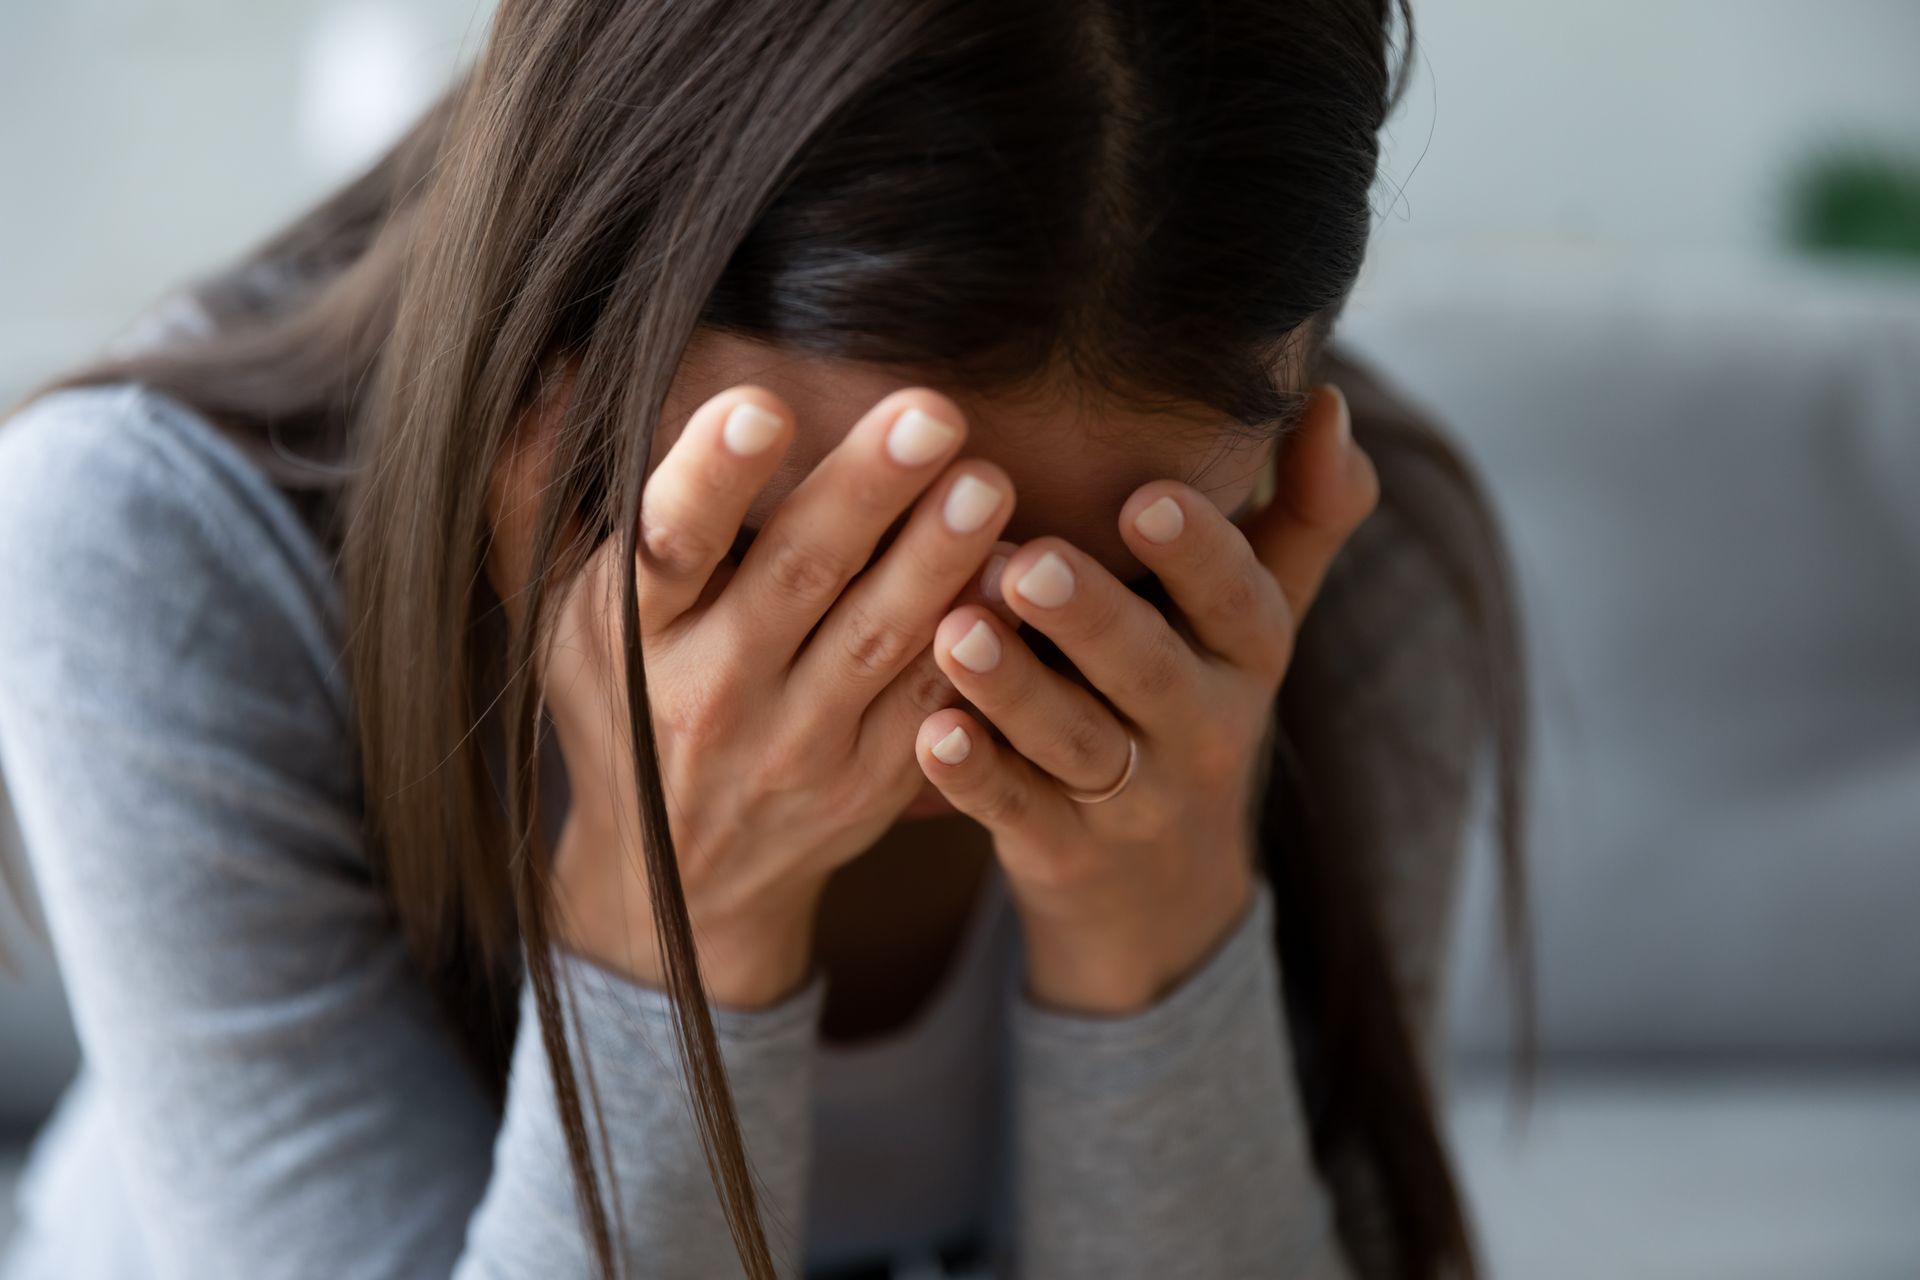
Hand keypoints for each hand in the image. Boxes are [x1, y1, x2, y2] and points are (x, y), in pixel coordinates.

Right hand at [505, 382, 1022, 1006]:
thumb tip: (542, 368)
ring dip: (938, 560)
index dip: (712, 479)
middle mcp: (712, 691)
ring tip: (988, 484)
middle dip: (865, 493)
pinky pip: (931, 703)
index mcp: (633, 632)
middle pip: (797, 579)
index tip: (763, 405)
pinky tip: (1017, 580)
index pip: (670, 547)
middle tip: (930, 414)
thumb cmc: (619, 705)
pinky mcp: (868, 780)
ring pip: (877, 641)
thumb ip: (538, 491)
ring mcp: (798, 743)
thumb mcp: (555, 611)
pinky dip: (976, 644)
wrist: (676, 878)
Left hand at [916, 384, 1377, 1014]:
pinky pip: (1018, 815)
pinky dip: (975, 779)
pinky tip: (929, 734)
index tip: (1146, 496)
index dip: (1198, 552)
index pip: (1238, 600)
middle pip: (1149, 670)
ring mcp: (1131, 799)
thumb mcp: (1257, 620)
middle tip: (1029, 562)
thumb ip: (1303, 512)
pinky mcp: (1062, 853)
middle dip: (1092, 616)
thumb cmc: (1196, 703)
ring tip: (956, 632)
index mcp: (1247, 655)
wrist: (1164, 893)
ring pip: (1075, 743)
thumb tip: (1326, 399)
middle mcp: (1200, 726)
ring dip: (1016, 689)